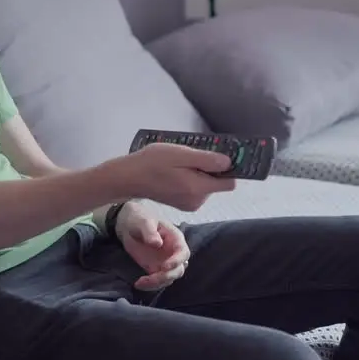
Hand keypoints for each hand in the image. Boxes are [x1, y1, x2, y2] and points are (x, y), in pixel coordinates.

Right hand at [103, 143, 236, 211]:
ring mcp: (190, 204)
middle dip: (210, 168)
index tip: (221, 155)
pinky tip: (176, 170)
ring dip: (199, 172)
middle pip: (218, 183)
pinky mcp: (183, 203)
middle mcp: (197, 201)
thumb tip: (229, 162)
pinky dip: (191, 178)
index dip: (229, 168)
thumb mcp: (181, 155)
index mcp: (198, 189)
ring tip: (180, 162)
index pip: (229, 183)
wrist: (129, 177)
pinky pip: (196, 188)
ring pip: (206, 184)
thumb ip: (207, 160)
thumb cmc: (152, 163)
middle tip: (191, 155)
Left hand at [114, 201, 190, 290]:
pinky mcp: (156, 270)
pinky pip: (158, 282)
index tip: (164, 267)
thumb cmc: (139, 220)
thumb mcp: (144, 222)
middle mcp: (174, 253)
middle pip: (178, 270)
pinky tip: (138, 284)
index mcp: (175, 239)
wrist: (129, 226)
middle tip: (150, 278)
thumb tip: (158, 244)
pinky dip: (150, 285)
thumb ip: (150, 232)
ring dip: (157, 283)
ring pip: (169, 278)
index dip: (177, 261)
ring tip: (140, 282)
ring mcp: (166, 262)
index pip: (183, 252)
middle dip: (166, 276)